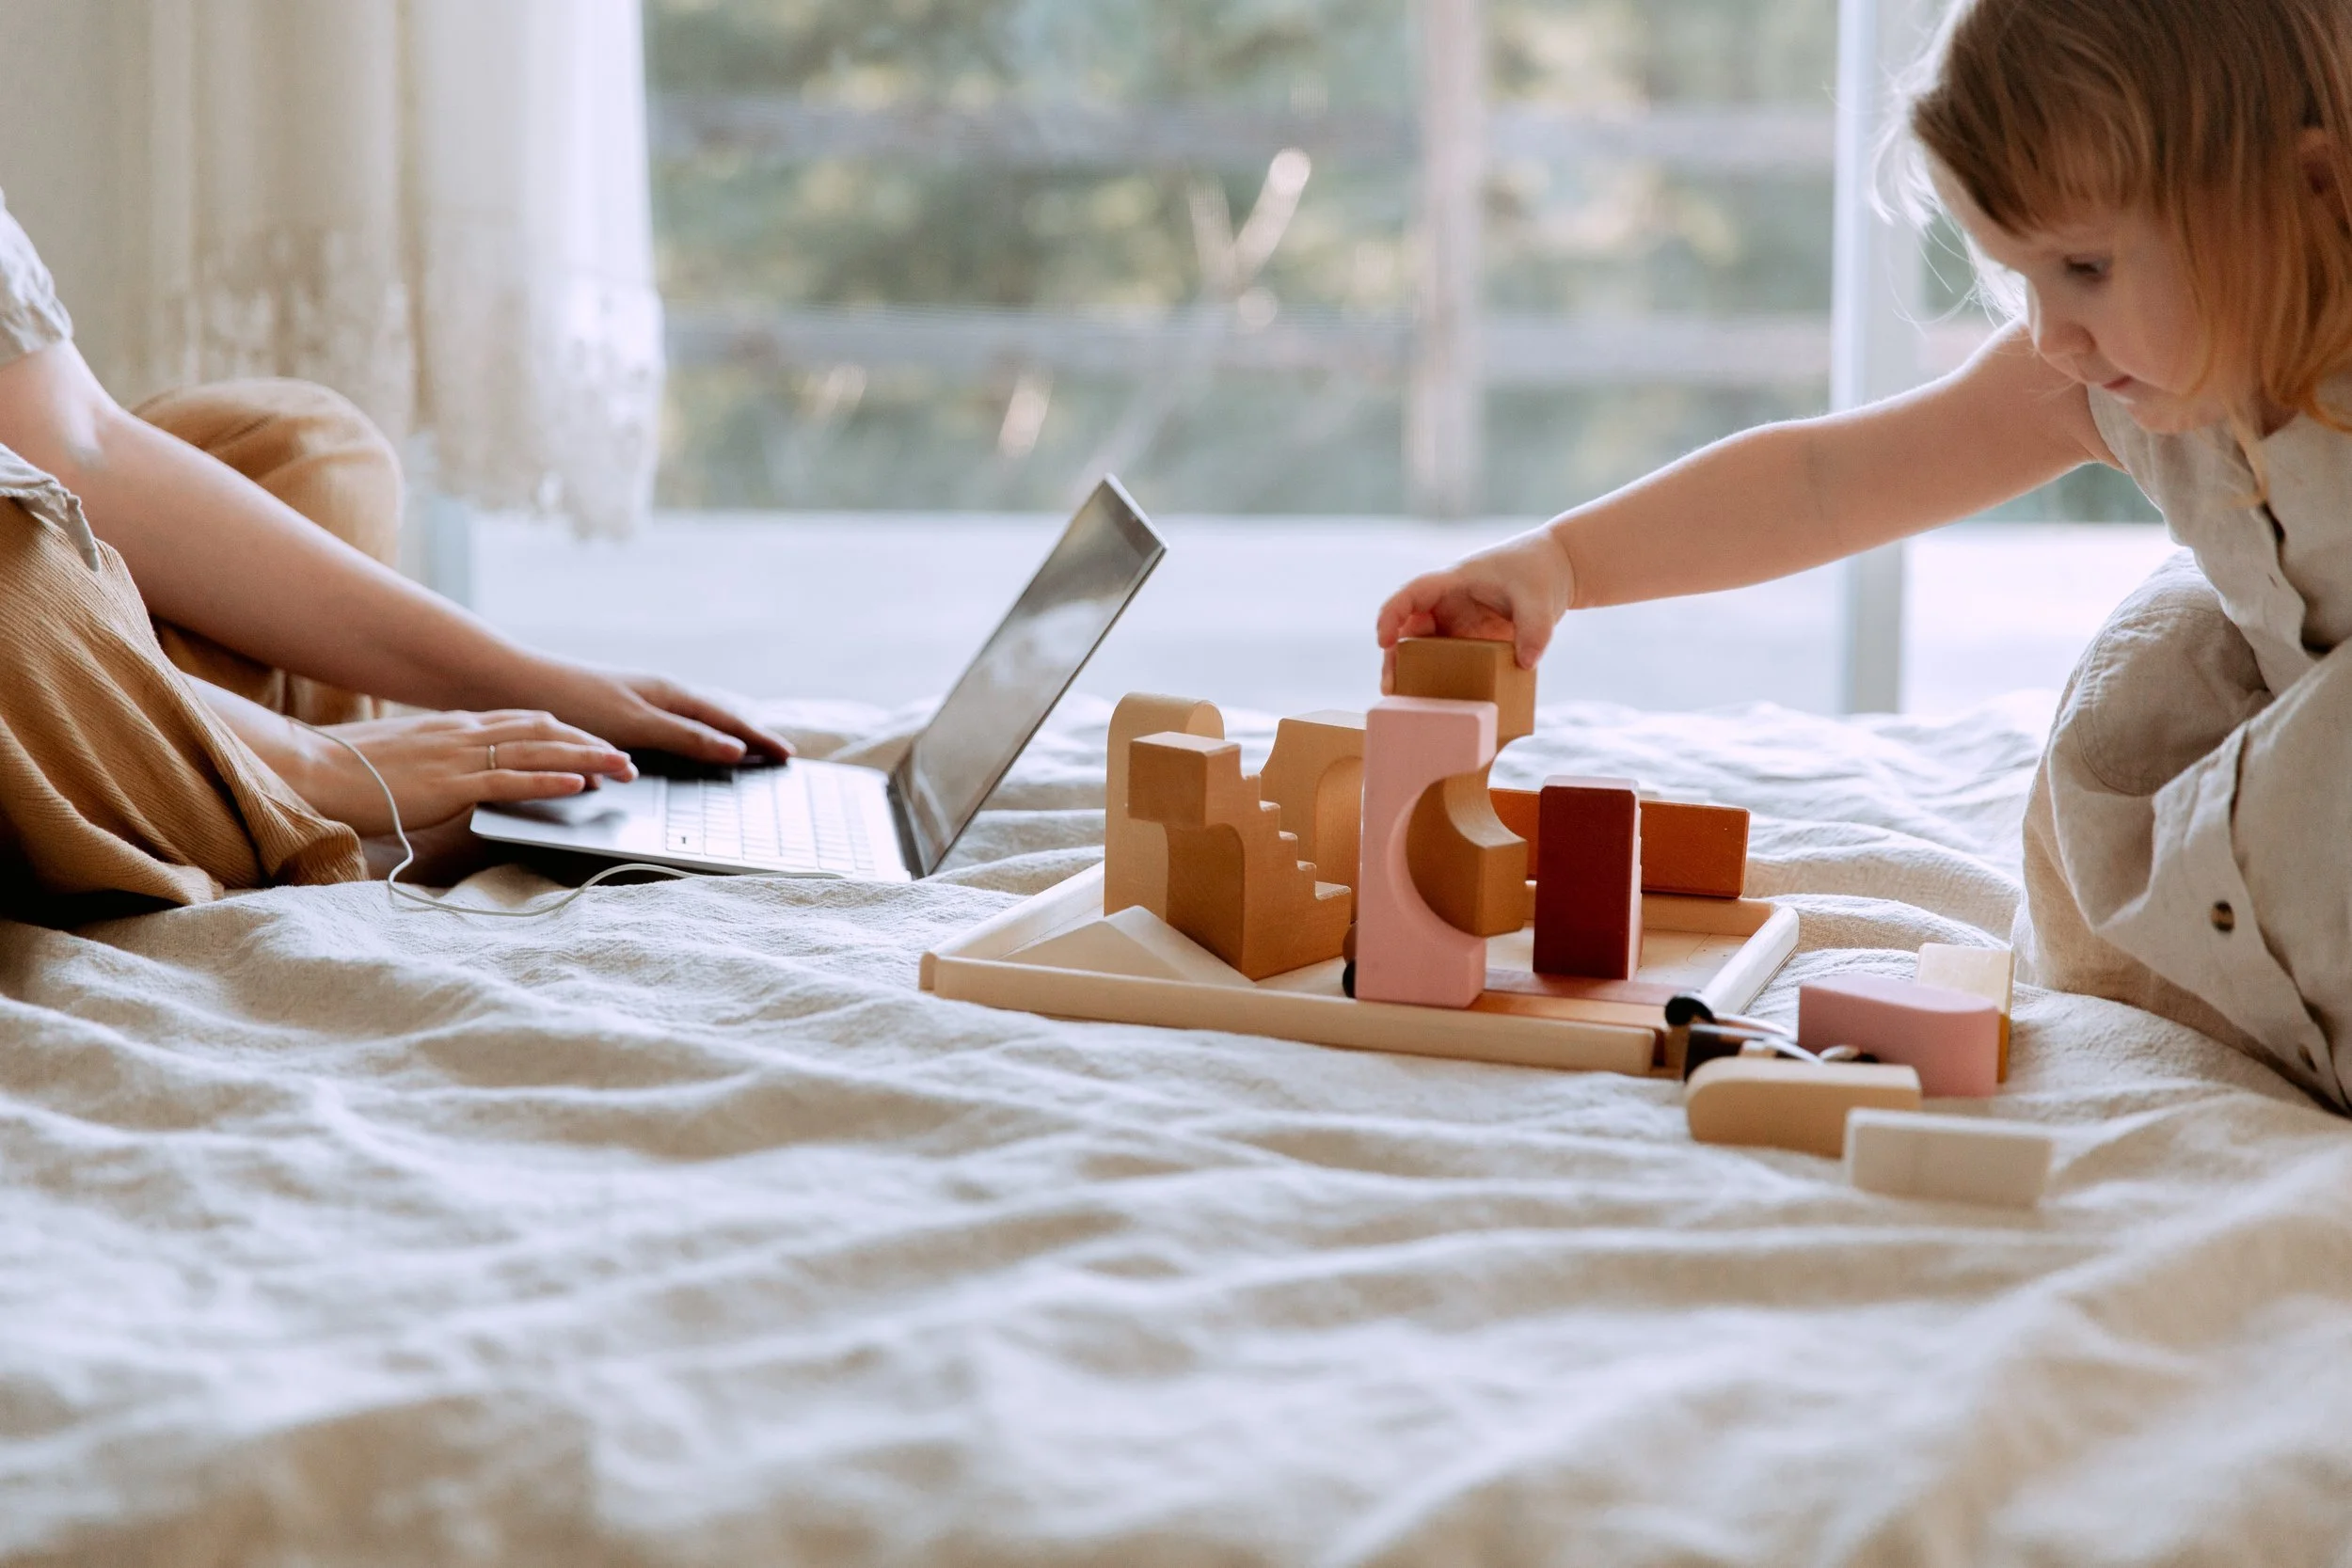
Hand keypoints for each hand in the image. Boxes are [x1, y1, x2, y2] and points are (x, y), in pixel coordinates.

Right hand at [291, 710, 636, 834]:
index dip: (568, 732)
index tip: (598, 742)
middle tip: (628, 759)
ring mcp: (460, 756)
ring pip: (540, 750)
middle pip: (544, 730)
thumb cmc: (352, 770)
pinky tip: (580, 785)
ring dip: (587, 759)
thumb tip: (462, 775)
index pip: (526, 722)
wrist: (313, 769)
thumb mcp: (408, 757)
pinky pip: (512, 779)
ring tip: (623, 770)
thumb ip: (441, 761)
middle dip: (591, 743)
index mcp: (456, 726)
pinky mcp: (452, 784)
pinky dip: (551, 779)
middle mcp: (465, 732)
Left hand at [537, 663, 794, 765]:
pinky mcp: (619, 713)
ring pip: (696, 720)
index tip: (789, 756)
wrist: (515, 687)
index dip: (759, 739)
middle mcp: (659, 695)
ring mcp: (640, 701)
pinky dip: (696, 737)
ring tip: (746, 748)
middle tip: (779, 752)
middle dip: (749, 734)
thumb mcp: (637, 725)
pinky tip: (688, 745)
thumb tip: (736, 750)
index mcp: (670, 695)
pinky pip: (674, 726)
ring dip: (724, 735)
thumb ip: (686, 737)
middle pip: (717, 717)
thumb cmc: (574, 703)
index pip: (729, 721)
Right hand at [1375, 527, 1577, 681]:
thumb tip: (1526, 664)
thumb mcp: (1539, 599)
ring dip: (1411, 671)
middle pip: (1408, 627)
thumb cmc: (1540, 572)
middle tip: (1391, 687)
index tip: (1384, 641)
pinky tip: (1439, 702)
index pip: (1411, 593)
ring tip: (1406, 701)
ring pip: (1423, 646)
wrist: (1558, 569)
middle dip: (1395, 656)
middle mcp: (1447, 602)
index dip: (1392, 615)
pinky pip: (1447, 659)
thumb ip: (1535, 630)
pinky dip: (1438, 678)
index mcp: (1454, 581)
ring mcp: (1457, 622)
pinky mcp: (1470, 639)